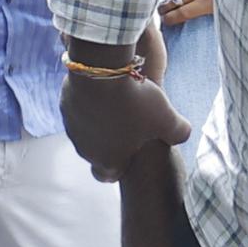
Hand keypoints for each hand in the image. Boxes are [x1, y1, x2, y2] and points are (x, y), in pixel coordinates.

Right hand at [64, 50, 189, 181]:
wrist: (102, 71)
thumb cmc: (135, 101)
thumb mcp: (168, 119)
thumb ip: (178, 133)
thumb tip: (182, 134)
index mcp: (107, 161)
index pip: (107, 176)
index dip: (120, 167)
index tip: (130, 152)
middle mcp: (85, 149)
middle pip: (97, 151)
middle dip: (111, 141)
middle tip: (129, 122)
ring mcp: (72, 127)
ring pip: (86, 130)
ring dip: (99, 120)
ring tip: (117, 102)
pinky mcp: (65, 104)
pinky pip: (79, 108)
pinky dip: (90, 101)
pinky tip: (105, 88)